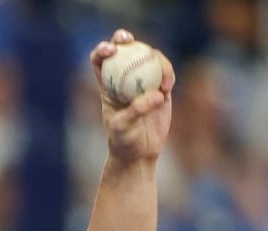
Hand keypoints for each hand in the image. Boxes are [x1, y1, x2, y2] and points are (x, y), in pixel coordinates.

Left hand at [90, 29, 174, 164]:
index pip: (100, 61)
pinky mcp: (160, 88)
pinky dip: (168, 75)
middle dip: (124, 38)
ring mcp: (143, 81)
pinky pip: (165, 72)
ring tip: (162, 83)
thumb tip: (156, 94)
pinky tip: (167, 87)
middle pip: (123, 51)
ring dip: (155, 61)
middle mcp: (124, 79)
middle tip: (129, 40)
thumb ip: (137, 110)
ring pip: (148, 57)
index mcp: (107, 86)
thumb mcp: (124, 127)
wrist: (140, 153)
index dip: (102, 50)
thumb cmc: (124, 141)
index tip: (111, 50)